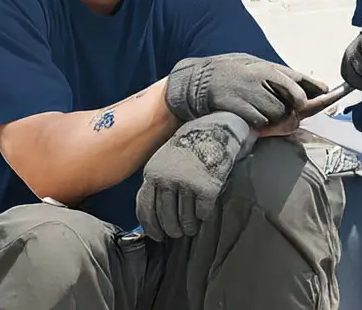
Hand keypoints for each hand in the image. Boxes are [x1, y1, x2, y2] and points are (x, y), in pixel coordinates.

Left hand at [136, 112, 255, 240]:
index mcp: (153, 172)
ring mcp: (186, 183)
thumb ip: (158, 179)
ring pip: (184, 219)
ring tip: (191, 228)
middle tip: (177, 233)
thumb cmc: (191, 141)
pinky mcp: (206, 187)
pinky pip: (202, 212)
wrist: (216, 125)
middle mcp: (166, 179)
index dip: (151, 226)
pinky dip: (203, 216)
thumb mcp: (166, 157)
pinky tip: (204, 214)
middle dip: (171, 229)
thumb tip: (155, 208)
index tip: (158, 235)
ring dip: (188, 227)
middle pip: (165, 217)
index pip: (145, 208)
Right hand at [165, 53, 327, 126]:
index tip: (330, 96)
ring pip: (279, 115)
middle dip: (295, 110)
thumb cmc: (230, 75)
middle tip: (287, 112)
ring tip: (257, 110)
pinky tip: (247, 115)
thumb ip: (279, 79)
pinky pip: (261, 123)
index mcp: (267, 67)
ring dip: (274, 119)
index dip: (317, 90)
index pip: (299, 80)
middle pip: (295, 101)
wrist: (195, 81)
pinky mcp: (240, 107)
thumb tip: (310, 90)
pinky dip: (258, 124)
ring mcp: (251, 92)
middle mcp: (262, 77)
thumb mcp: (254, 68)